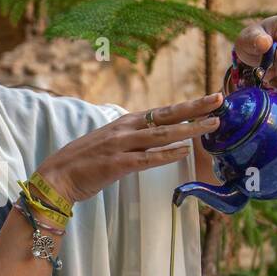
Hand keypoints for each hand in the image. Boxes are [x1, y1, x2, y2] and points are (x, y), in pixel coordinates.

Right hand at [37, 92, 223, 204]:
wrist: (57, 176)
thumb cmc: (84, 162)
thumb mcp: (110, 142)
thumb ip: (131, 138)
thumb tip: (151, 138)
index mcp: (125, 123)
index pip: (162, 112)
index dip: (187, 106)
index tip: (209, 99)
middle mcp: (125, 130)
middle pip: (166, 116)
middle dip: (195, 109)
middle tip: (219, 100)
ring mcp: (121, 146)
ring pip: (161, 135)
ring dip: (188, 129)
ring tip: (212, 125)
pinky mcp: (117, 164)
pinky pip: (146, 159)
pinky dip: (166, 155)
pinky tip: (184, 152)